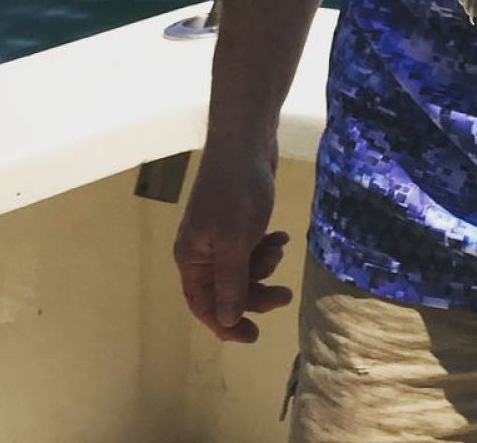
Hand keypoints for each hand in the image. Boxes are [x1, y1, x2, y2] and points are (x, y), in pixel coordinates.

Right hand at [174, 141, 293, 342]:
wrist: (247, 141)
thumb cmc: (237, 193)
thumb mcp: (235, 243)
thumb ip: (230, 284)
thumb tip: (225, 321)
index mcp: (191, 258)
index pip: (203, 305)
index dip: (226, 323)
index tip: (253, 335)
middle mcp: (201, 250)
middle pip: (226, 289)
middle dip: (255, 293)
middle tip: (284, 296)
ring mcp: (219, 233)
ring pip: (242, 268)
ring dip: (263, 267)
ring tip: (279, 250)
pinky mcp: (238, 219)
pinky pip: (251, 246)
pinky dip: (266, 246)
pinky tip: (281, 237)